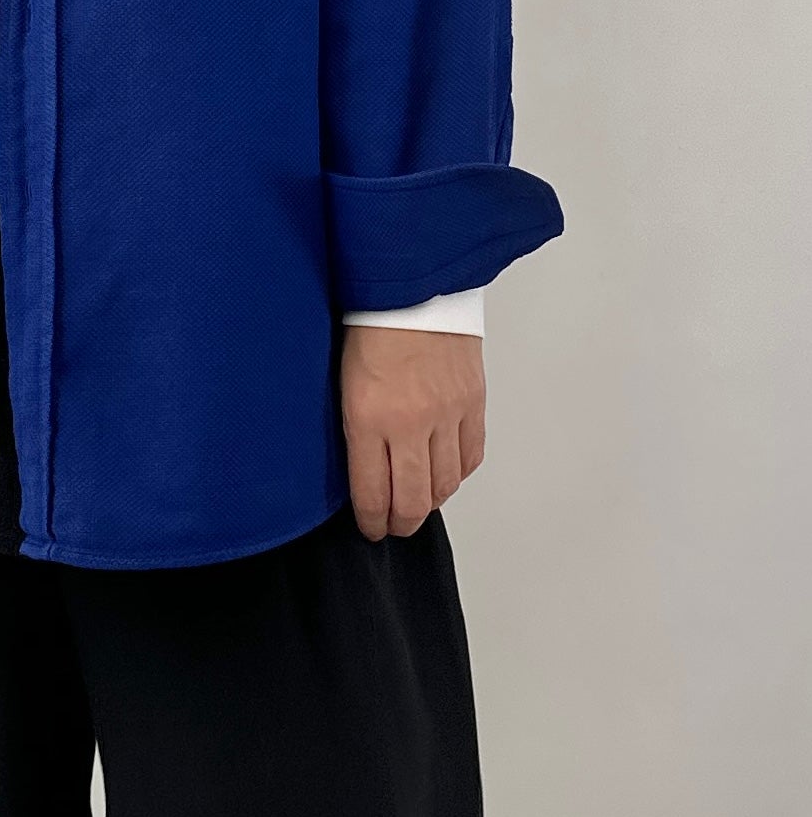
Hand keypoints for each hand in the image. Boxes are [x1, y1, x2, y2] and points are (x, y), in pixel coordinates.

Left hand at [339, 324, 484, 540]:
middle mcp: (411, 423)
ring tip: (419, 504)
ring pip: (446, 484)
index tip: (370, 529)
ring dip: (432, 503)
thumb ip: (355, 428)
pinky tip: (446, 475)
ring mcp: (447, 415)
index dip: (372, 521)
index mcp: (368, 418)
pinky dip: (458, 474)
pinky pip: (471, 456)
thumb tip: (362, 469)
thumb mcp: (343, 382)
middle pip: (414, 499)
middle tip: (394, 527)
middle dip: (402, 523)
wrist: (412, 287)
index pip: (372, 493)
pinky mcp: (473, 403)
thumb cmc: (367, 327)